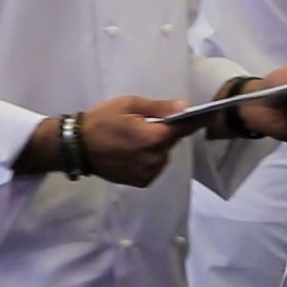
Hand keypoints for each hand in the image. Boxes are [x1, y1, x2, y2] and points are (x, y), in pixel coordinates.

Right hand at [79, 95, 198, 186]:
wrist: (76, 147)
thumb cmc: (101, 120)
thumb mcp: (128, 104)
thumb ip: (158, 108)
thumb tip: (185, 107)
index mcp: (154, 137)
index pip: (184, 128)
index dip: (197, 120)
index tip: (209, 114)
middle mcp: (155, 158)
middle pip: (171, 142)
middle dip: (164, 132)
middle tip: (143, 124)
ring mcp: (148, 172)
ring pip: (162, 155)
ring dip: (155, 147)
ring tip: (133, 140)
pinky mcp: (141, 181)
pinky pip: (153, 166)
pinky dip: (148, 159)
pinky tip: (130, 153)